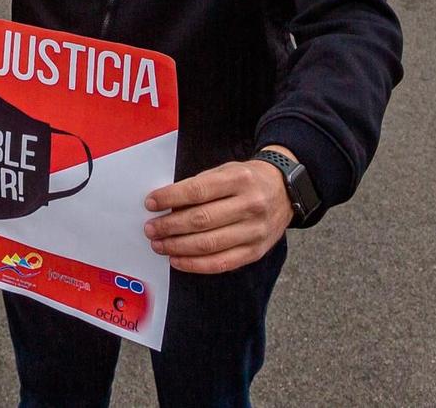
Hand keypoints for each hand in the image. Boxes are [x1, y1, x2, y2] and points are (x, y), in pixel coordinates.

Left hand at [143, 154, 292, 274]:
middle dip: (169, 226)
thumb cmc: (247, 180)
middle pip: (201, 220)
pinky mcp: (256, 251)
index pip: (197, 191)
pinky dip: (195, 264)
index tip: (150, 203)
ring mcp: (255, 231)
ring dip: (177, 247)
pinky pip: (222, 263)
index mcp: (239, 179)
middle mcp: (250, 205)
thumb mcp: (226, 171)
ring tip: (159, 245)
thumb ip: (199, 186)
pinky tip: (177, 260)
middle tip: (150, 229)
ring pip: (209, 244)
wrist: (285, 191)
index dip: (170, 198)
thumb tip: (166, 206)